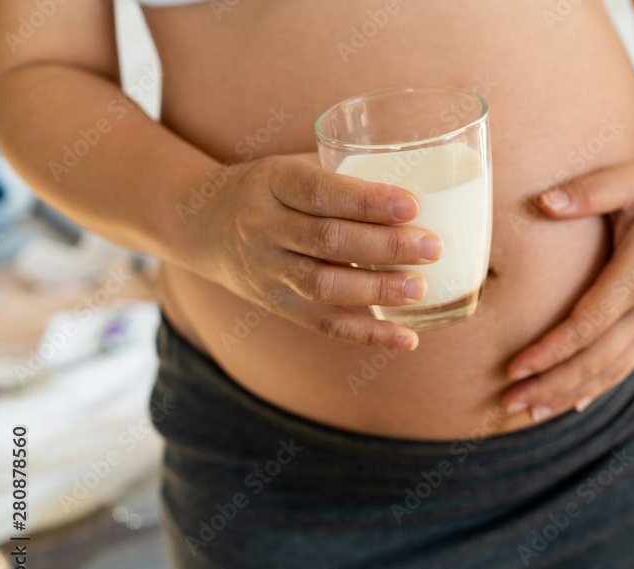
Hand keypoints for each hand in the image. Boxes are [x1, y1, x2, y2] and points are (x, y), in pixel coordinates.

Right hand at [185, 154, 442, 349]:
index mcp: (272, 182)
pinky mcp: (277, 305)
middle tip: (433, 247)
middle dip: (385, 245)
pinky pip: (324, 325)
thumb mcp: (291, 166)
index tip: (412, 204)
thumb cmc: (270, 189)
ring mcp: (267, 272)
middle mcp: (263, 227)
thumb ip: (343, 173)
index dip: (366, 201)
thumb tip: (425, 183)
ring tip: (421, 288)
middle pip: (327, 241)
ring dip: (377, 290)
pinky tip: (406, 338)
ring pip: (324, 286)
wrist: (200, 224)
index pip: (320, 193)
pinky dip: (368, 334)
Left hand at [502, 159, 633, 422]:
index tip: (515, 368)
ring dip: (569, 394)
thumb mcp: (628, 180)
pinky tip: (573, 403)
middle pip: (594, 360)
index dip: (549, 352)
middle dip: (550, 385)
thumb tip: (543, 202)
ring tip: (531, 413)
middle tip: (510, 401)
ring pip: (611, 371)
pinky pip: (628, 365)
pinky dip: (599, 387)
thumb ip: (586, 192)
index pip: (585, 327)